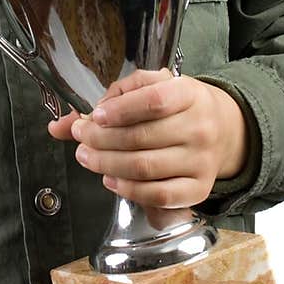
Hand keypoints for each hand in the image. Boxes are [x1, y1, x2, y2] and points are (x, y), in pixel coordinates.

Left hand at [46, 68, 248, 208]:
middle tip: (80, 137)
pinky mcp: (198, 189)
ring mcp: (202, 161)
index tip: (95, 116)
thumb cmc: (176, 106)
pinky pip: (157, 195)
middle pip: (142, 138)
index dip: (120, 110)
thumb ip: (109, 99)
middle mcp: (200, 127)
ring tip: (87, 156)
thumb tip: (60, 124)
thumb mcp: (150, 88)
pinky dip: (127, 190)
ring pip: (145, 167)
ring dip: (106, 164)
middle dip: (101, 139)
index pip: (154, 100)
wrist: (222, 130)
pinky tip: (110, 179)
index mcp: (189, 94)